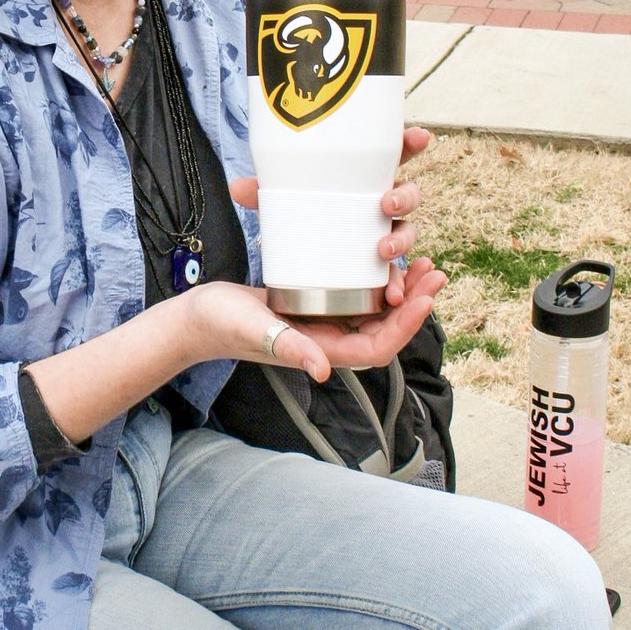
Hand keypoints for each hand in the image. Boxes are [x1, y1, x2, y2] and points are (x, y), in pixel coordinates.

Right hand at [224, 126, 442, 379]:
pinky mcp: (311, 304)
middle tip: (434, 272)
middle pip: (385, 328)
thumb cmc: (221, 324)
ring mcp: (320, 322)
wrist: (197, 316)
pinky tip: (379, 258)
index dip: (406, 326)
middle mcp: (327, 340)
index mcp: (320, 351)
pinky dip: (373, 280)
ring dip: (400, 291)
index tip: (424, 297)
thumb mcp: (254, 329)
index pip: (378, 346)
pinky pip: (353, 296)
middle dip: (414, 303)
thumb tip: (323, 371)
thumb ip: (287, 347)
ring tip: (420, 263)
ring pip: (373, 311)